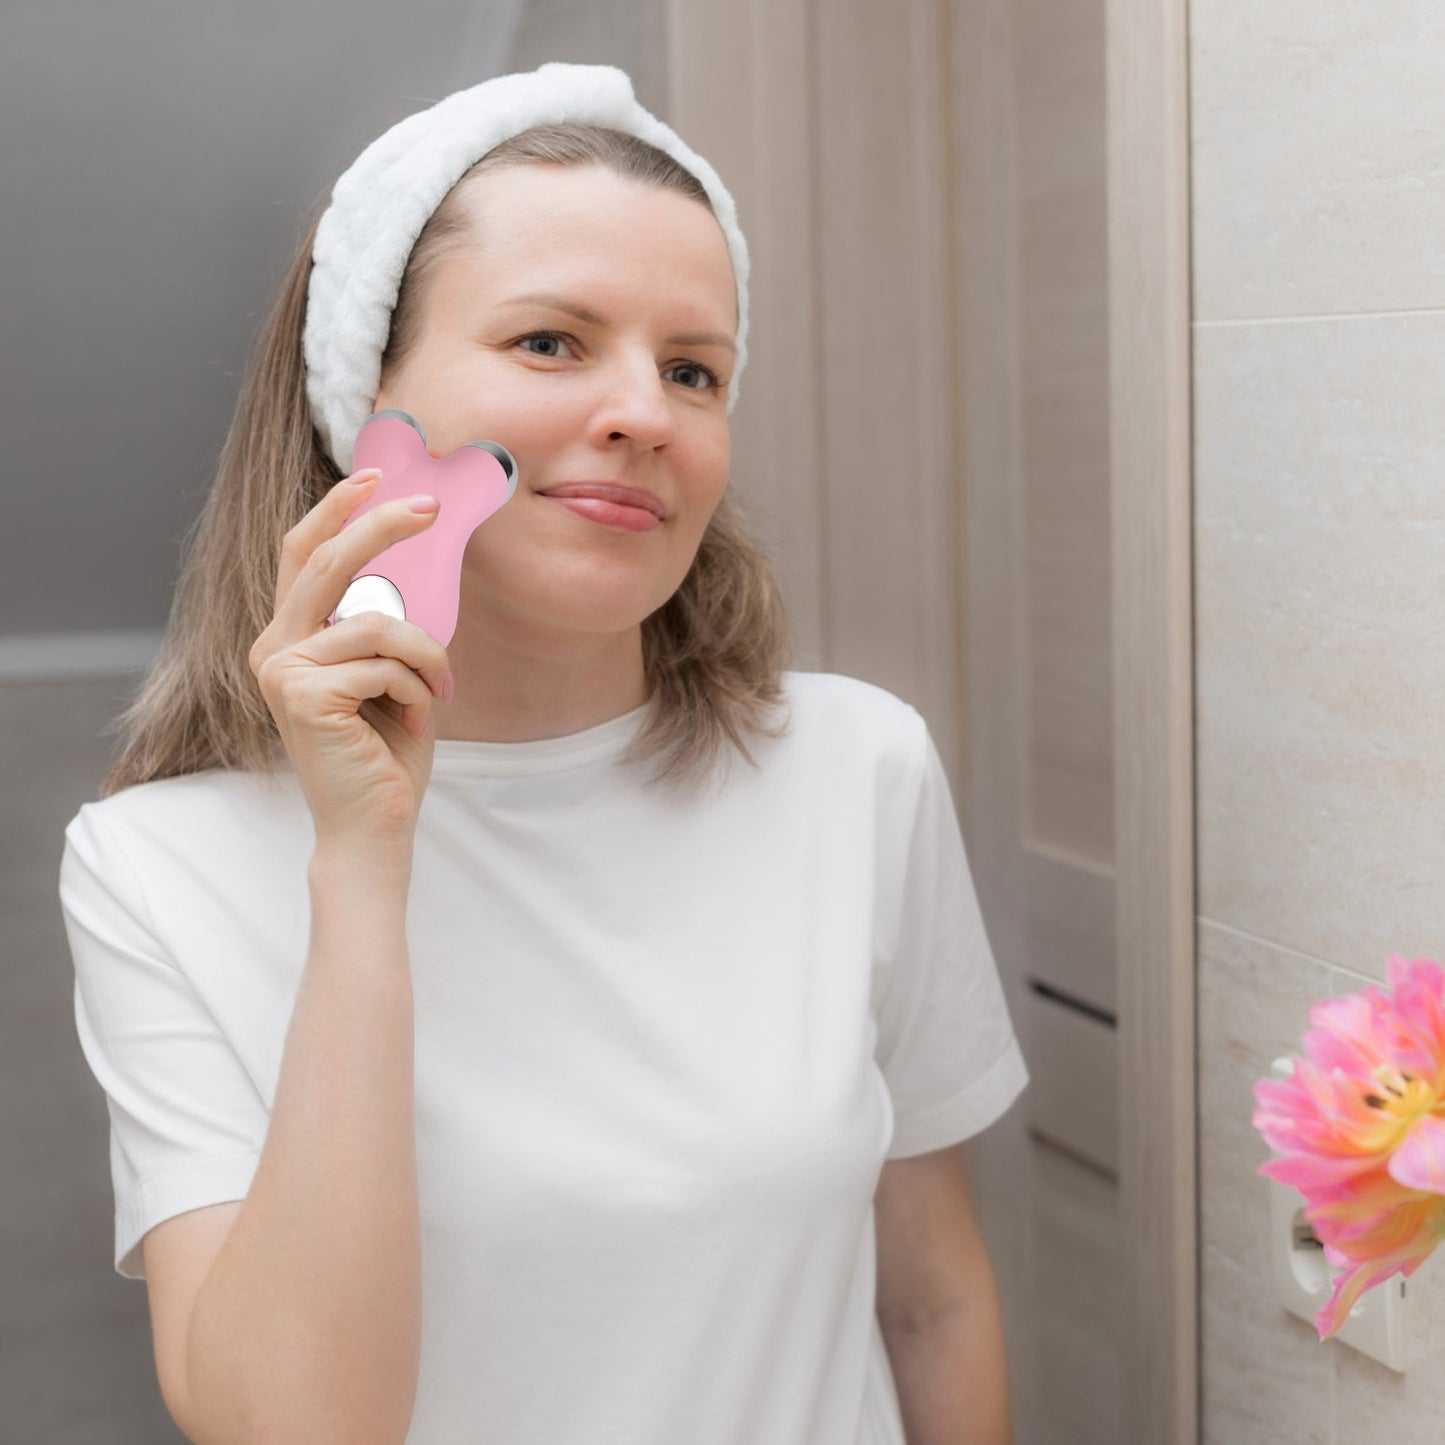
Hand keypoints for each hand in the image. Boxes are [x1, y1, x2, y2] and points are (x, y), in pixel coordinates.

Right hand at [248, 470, 452, 851]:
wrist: (374, 826)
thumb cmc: (385, 754)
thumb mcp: (388, 675)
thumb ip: (382, 625)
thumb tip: (410, 562)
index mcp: (289, 639)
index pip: (303, 555)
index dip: (336, 510)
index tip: (375, 476)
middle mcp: (274, 648)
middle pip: (327, 560)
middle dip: (381, 525)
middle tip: (429, 506)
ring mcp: (282, 670)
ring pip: (378, 622)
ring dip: (427, 655)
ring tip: (439, 691)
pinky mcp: (303, 695)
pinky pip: (385, 662)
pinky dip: (417, 688)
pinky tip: (411, 722)